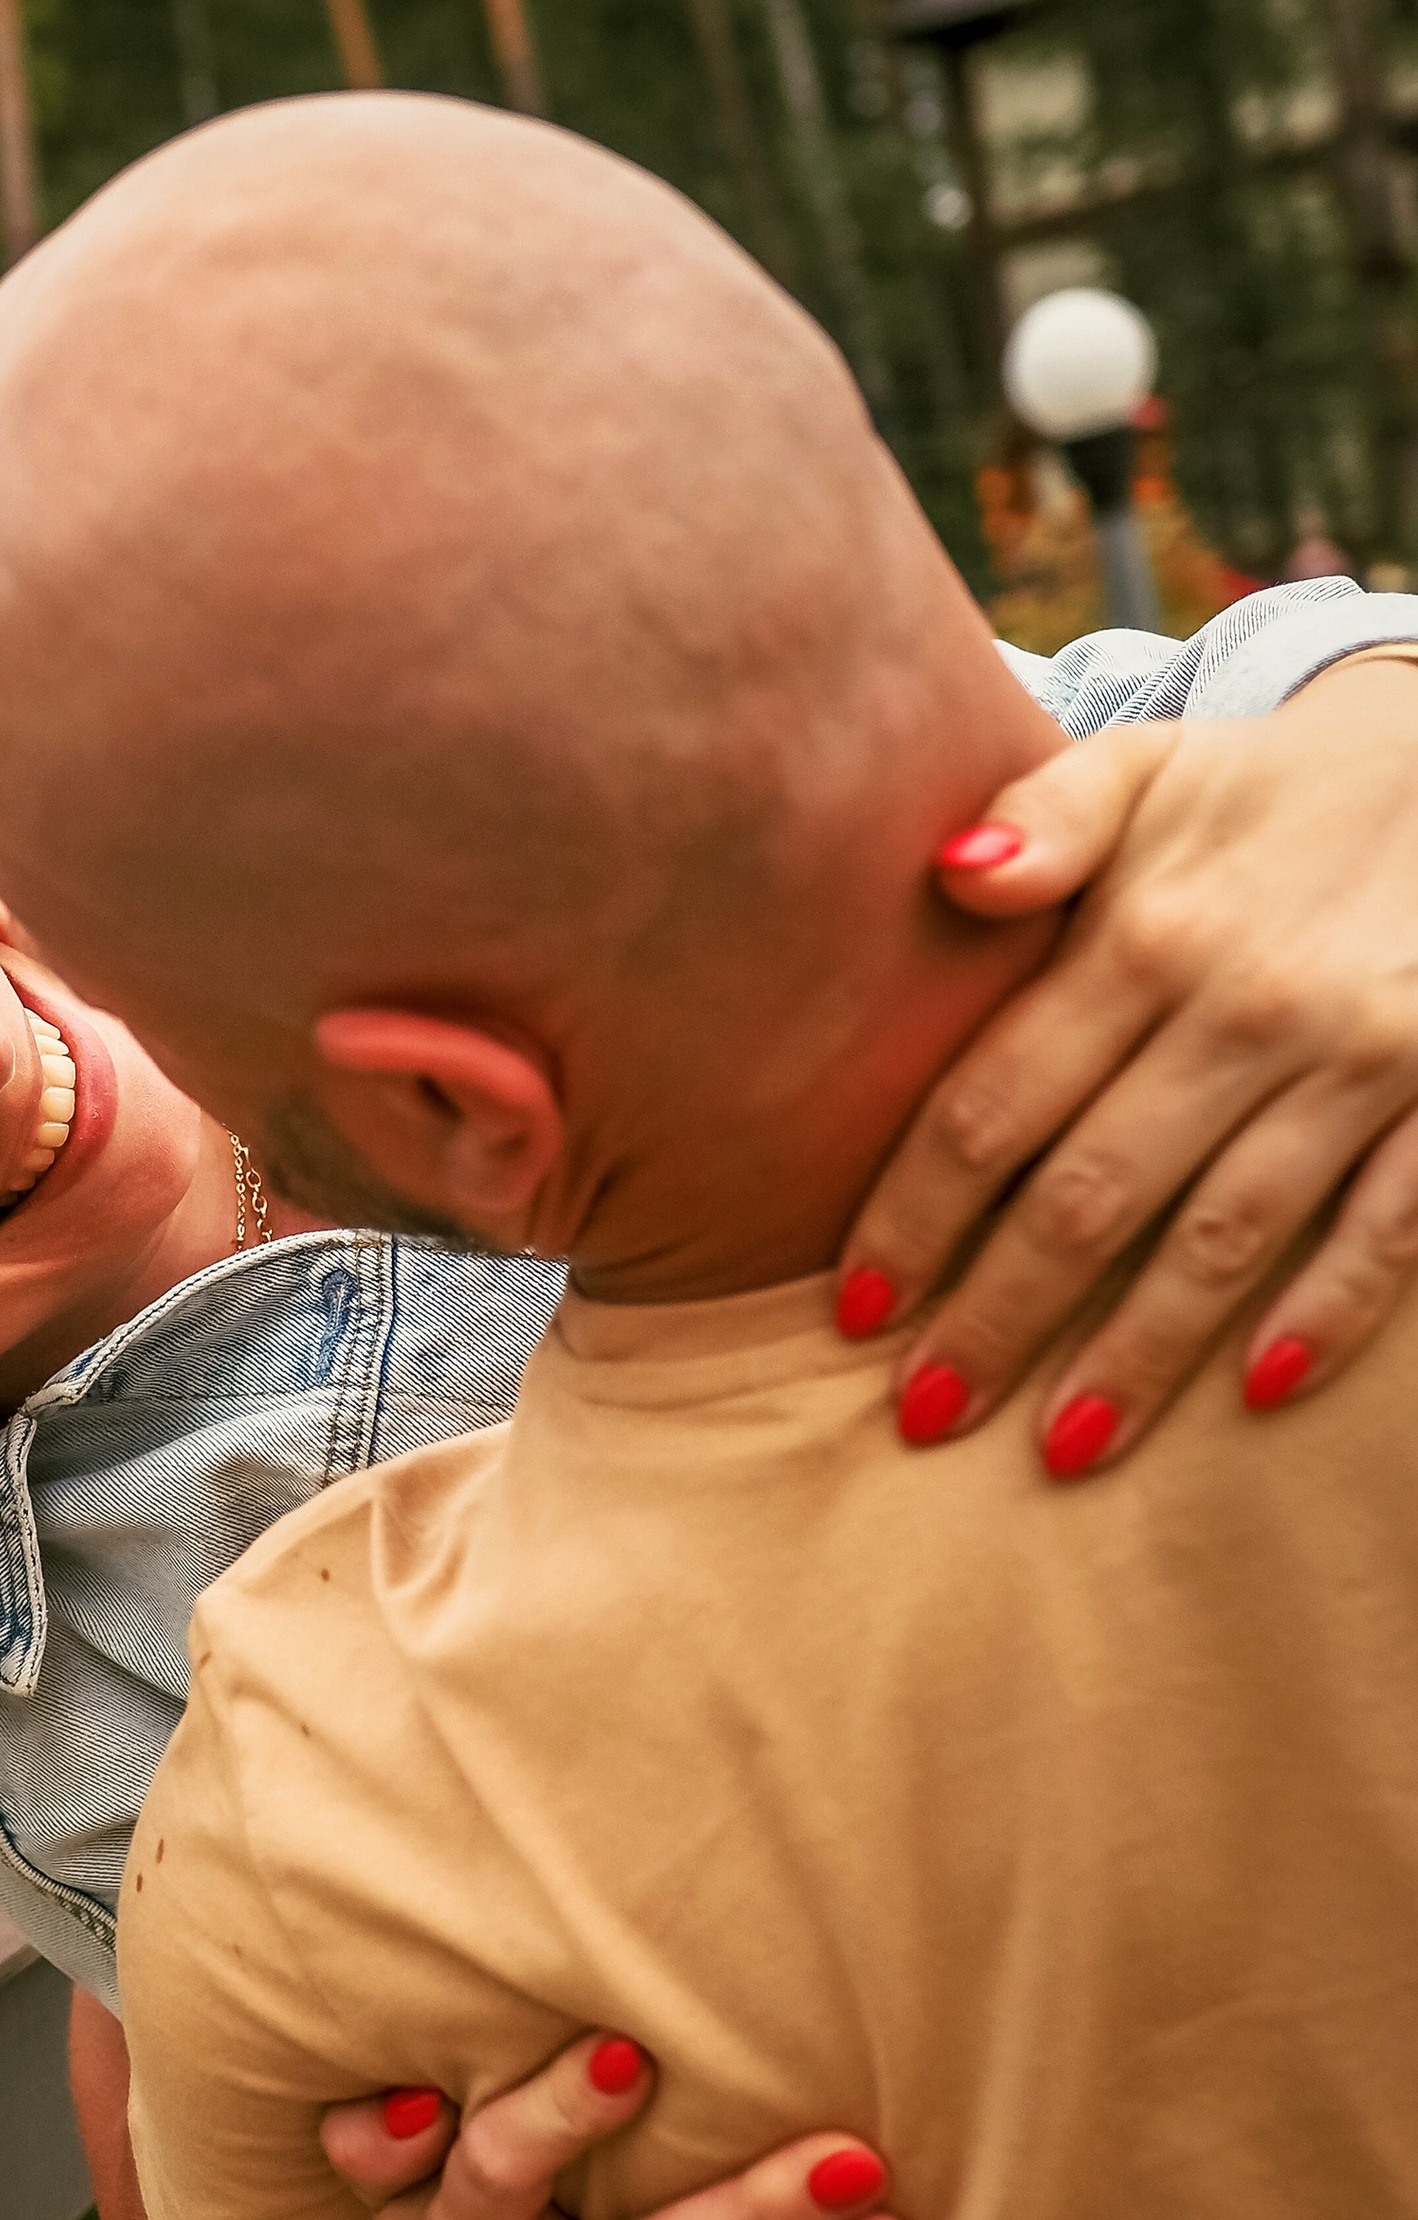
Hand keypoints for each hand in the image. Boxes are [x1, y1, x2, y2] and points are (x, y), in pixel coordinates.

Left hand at [838, 659, 1417, 1472]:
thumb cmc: (1264, 794)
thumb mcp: (1147, 769)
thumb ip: (1042, 818)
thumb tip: (950, 870)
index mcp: (1147, 937)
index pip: (996, 1106)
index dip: (917, 1214)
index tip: (856, 1309)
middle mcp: (1247, 1009)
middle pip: (1090, 1196)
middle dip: (999, 1316)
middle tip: (923, 1416)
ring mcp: (1357, 1063)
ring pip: (1226, 1236)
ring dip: (1140, 1351)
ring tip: (1060, 1450)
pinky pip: (1390, 1227)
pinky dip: (1330, 1313)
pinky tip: (1258, 1393)